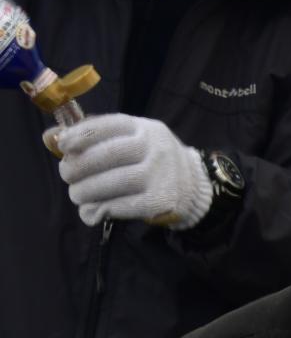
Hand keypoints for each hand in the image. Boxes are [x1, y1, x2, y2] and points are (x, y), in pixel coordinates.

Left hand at [51, 114, 212, 227]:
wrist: (193, 185)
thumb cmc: (149, 160)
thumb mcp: (127, 140)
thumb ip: (91, 137)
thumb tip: (49, 137)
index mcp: (143, 128)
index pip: (104, 126)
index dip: (77, 136)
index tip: (62, 147)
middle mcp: (154, 148)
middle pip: (105, 156)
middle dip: (78, 168)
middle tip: (67, 176)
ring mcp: (160, 175)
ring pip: (112, 183)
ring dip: (86, 192)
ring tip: (78, 195)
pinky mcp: (162, 200)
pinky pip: (124, 206)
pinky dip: (102, 209)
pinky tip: (92, 211)